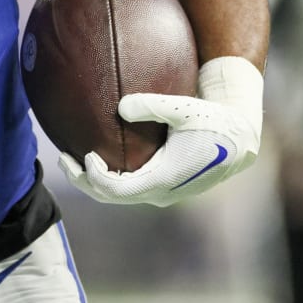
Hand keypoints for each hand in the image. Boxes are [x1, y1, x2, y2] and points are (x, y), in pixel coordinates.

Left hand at [58, 57, 262, 206]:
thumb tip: (121, 106)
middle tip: (63, 158)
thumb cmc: (214, 120)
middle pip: (111, 197)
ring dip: (94, 180)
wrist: (239, 138)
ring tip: (72, 159)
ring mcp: (162, 192)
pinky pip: (129, 187)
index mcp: (163, 180)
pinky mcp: (164, 185)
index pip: (117, 189)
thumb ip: (153, 106)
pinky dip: (109, 177)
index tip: (84, 154)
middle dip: (84, 180)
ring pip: (119, 195)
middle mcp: (160, 193)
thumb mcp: (185, 108)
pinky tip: (97, 156)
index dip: (94, 177)